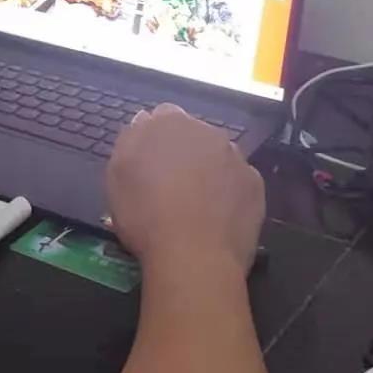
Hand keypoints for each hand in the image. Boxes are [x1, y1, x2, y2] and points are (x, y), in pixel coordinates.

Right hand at [106, 103, 264, 276]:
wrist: (194, 257)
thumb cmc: (145, 215)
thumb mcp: (117, 173)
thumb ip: (131, 139)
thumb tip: (145, 121)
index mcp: (170, 122)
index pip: (163, 115)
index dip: (155, 139)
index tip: (150, 164)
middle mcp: (207, 131)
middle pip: (194, 135)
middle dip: (184, 152)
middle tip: (171, 185)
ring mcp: (236, 158)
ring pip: (219, 157)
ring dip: (209, 170)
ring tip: (197, 205)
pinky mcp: (255, 185)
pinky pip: (238, 181)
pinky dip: (229, 192)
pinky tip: (218, 216)